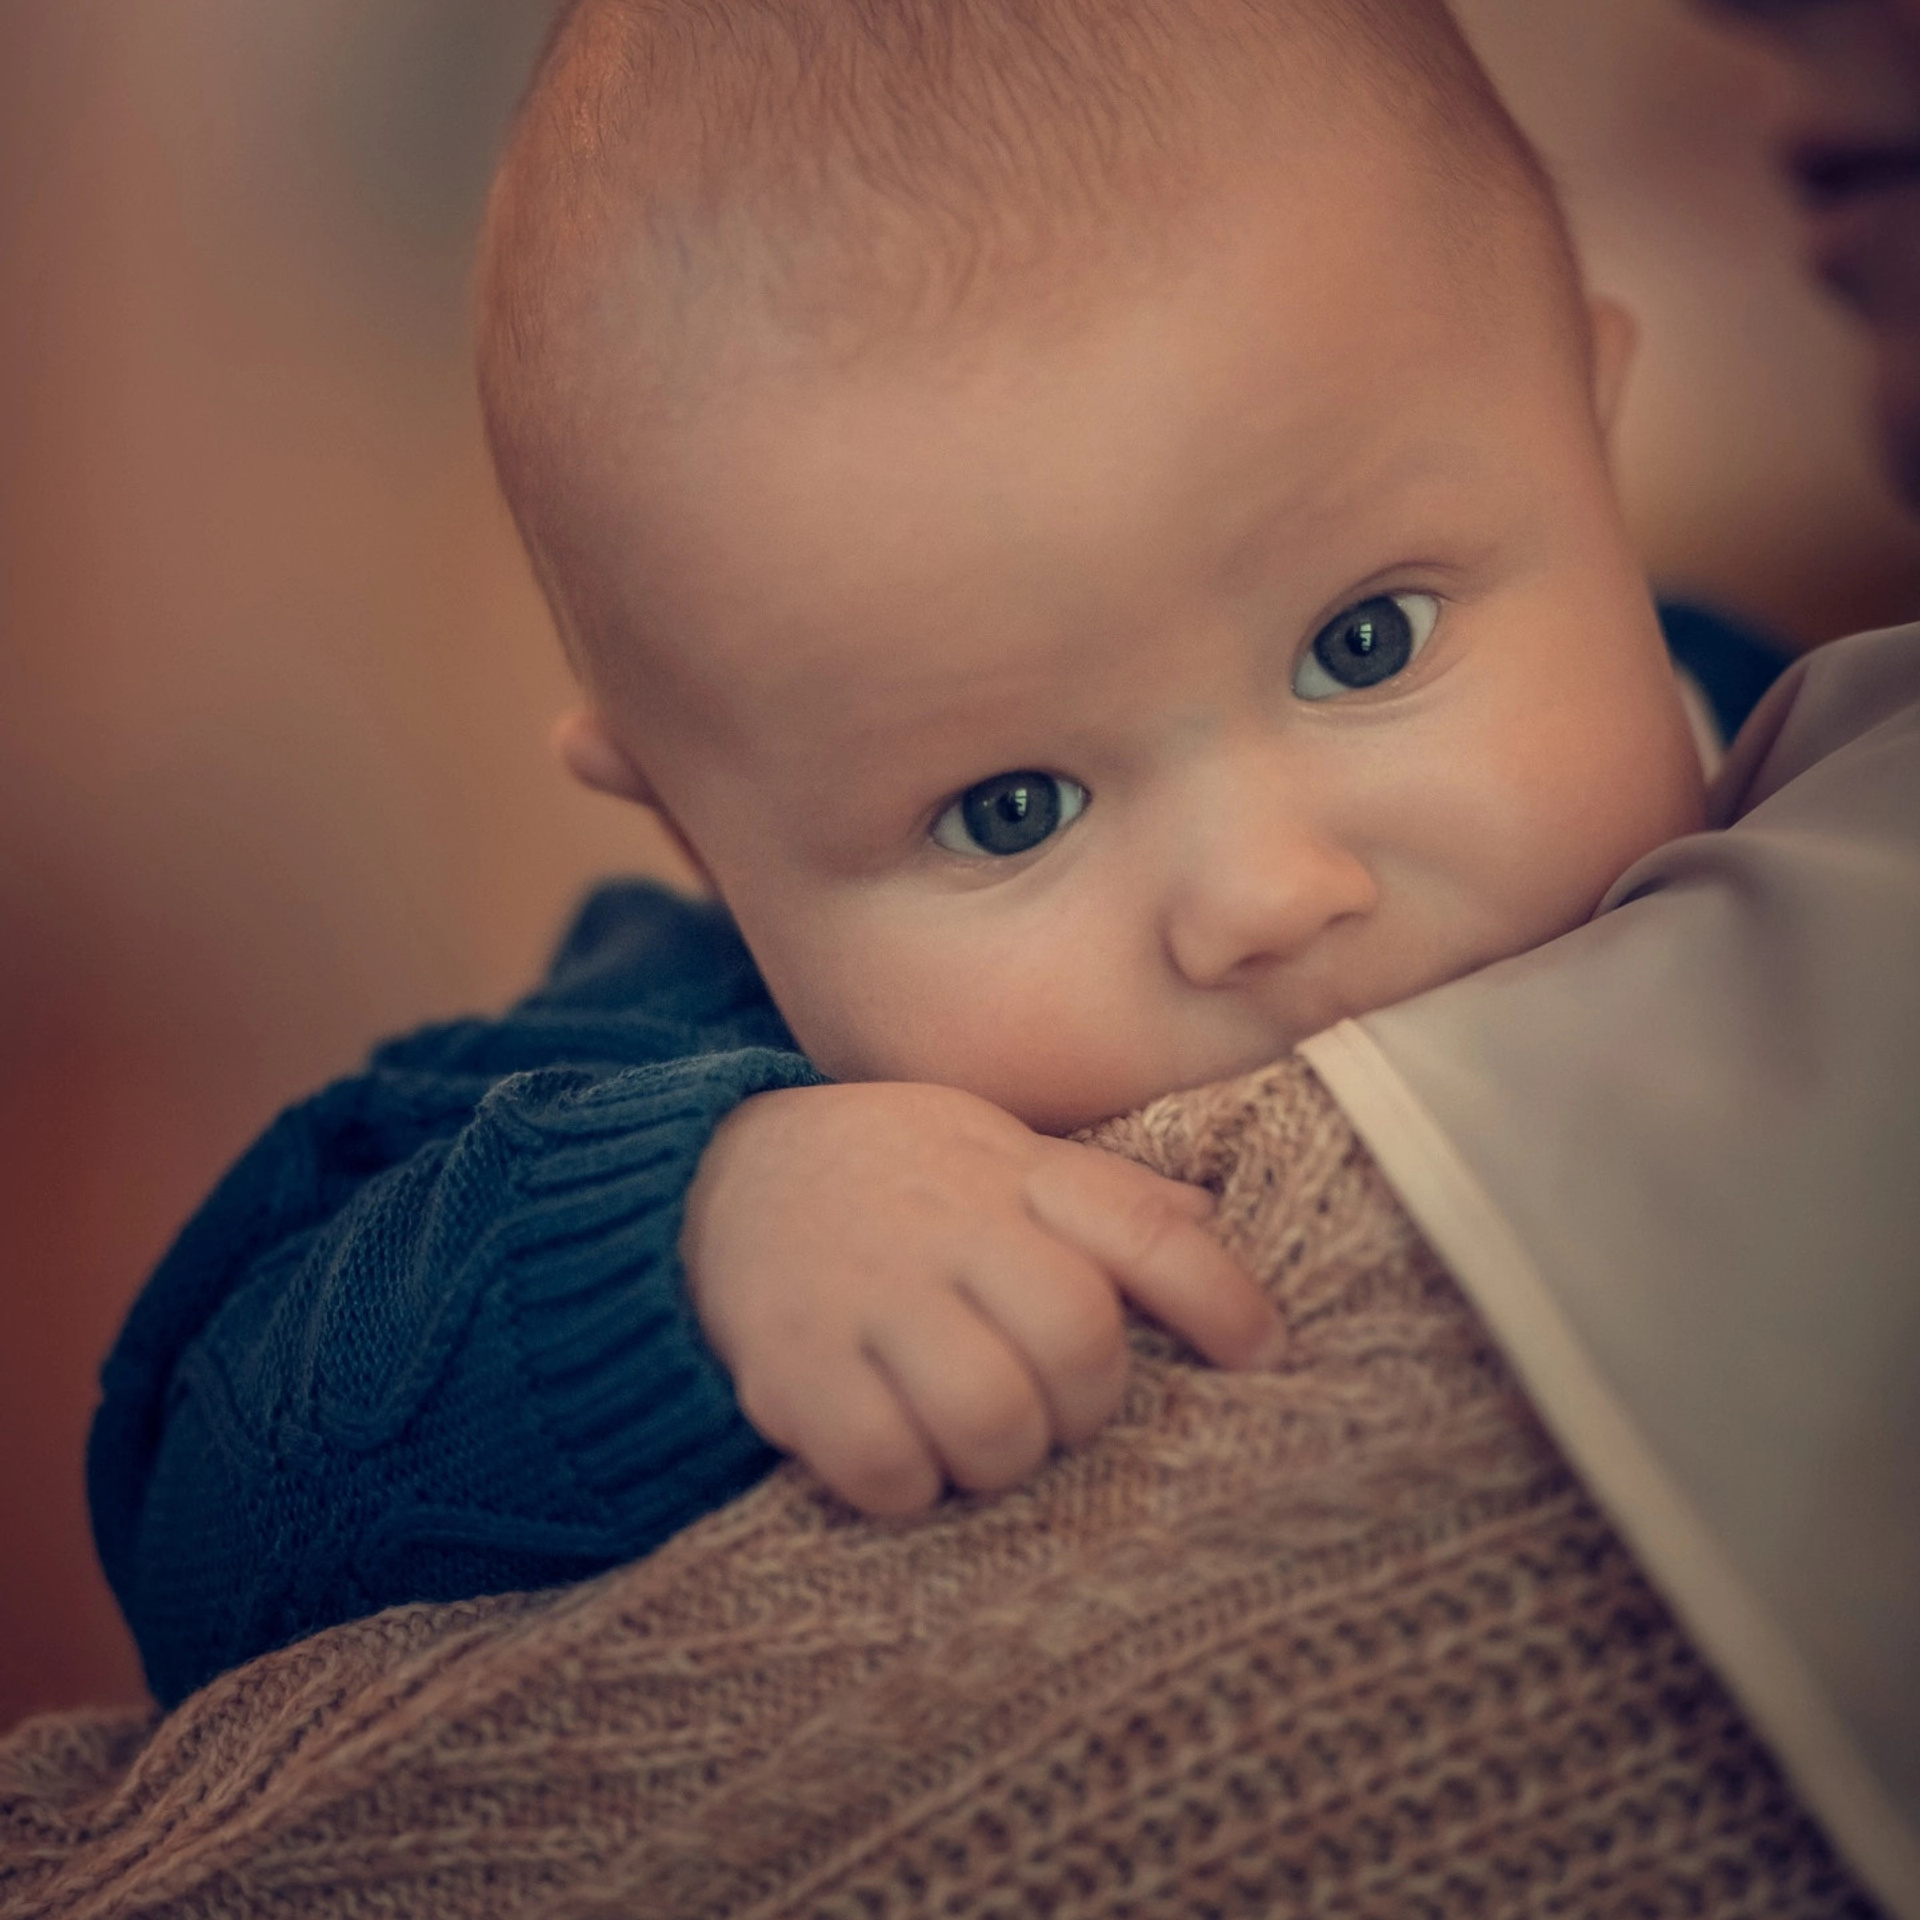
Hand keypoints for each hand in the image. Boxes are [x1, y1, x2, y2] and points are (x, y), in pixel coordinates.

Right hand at [681, 1080, 1282, 1516]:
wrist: (708, 1176)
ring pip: (991, 1418)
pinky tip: (898, 1456)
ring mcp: (866, 1293)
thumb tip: (1210, 1218)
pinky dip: (908, 1487)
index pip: (1144, 1230)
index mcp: (1010, 1172)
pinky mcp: (790, 1363)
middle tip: (1055, 1410)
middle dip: (1086, 1405)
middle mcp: (946, 1224)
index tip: (1259, 1355)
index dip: (1221, 1301)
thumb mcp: (991, 1147)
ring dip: (1001, 1458)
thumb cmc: (886, 1173)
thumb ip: (1096, 1193)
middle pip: (1077, 1340)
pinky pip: (885, 1466)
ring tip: (976, 1439)